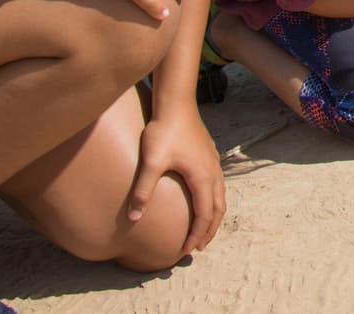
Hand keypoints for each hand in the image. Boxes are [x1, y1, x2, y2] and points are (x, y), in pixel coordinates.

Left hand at [128, 109, 225, 256]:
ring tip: (203, 229)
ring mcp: (213, 162)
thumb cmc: (163, 131)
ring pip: (220, 196)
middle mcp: (212, 172)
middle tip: (198, 247)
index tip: (185, 251)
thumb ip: (143, 191)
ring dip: (213, 216)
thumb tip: (133, 218)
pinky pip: (217, 185)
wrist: (176, 102)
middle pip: (218, 209)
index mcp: (202, 177)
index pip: (204, 215)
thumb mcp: (150, 162)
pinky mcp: (209, 154)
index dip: (196, 235)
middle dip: (209, 230)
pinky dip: (213, 200)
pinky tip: (202, 199)